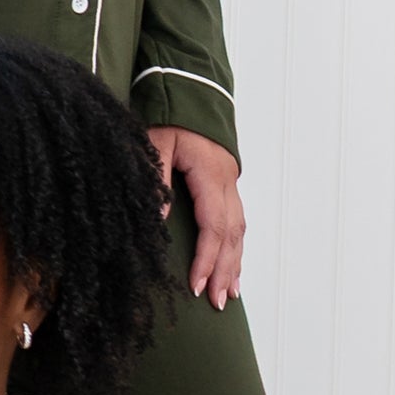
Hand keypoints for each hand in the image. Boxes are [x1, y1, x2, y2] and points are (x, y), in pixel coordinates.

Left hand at [148, 126, 246, 307]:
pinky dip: (235, 248)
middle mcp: (227, 182)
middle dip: (224, 271)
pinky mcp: (227, 185)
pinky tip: (233, 269)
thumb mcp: (155, 144)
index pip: (214, 225)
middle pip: (232, 234)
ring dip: (234, 264)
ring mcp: (231, 183)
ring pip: (239, 231)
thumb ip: (156, 181)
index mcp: (211, 174)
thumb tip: (158, 223)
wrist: (189, 91)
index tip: (197, 285)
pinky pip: (237, 222)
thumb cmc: (169, 117)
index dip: (207, 258)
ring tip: (230, 295)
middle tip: (217, 303)